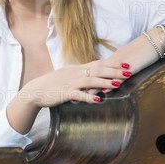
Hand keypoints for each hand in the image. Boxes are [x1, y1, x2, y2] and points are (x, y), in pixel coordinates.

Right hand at [6, 59, 131, 134]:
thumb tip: (94, 77)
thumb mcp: (68, 77)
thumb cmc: (52, 85)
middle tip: (129, 71)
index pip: (98, 64)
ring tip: (118, 83)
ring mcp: (70, 82)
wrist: (35, 91)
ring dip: (105, 81)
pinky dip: (89, 96)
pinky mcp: (65, 92)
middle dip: (114, 71)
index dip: (113, 64)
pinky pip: (79, 94)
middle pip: (98, 70)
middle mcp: (75, 73)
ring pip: (91, 80)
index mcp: (77, 69)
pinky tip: (99, 99)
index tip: (126, 64)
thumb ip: (81, 76)